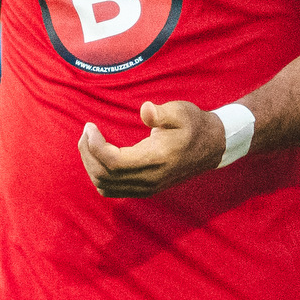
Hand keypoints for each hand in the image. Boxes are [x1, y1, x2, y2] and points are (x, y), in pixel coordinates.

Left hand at [81, 102, 226, 195]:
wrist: (212, 147)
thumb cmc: (194, 125)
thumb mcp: (181, 112)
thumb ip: (162, 113)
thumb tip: (145, 110)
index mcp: (156, 160)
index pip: (114, 162)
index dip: (95, 146)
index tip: (90, 126)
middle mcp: (150, 179)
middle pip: (104, 175)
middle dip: (88, 153)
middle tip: (86, 131)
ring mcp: (147, 187)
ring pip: (105, 185)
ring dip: (91, 165)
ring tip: (89, 142)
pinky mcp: (144, 189)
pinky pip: (112, 189)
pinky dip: (99, 175)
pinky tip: (99, 156)